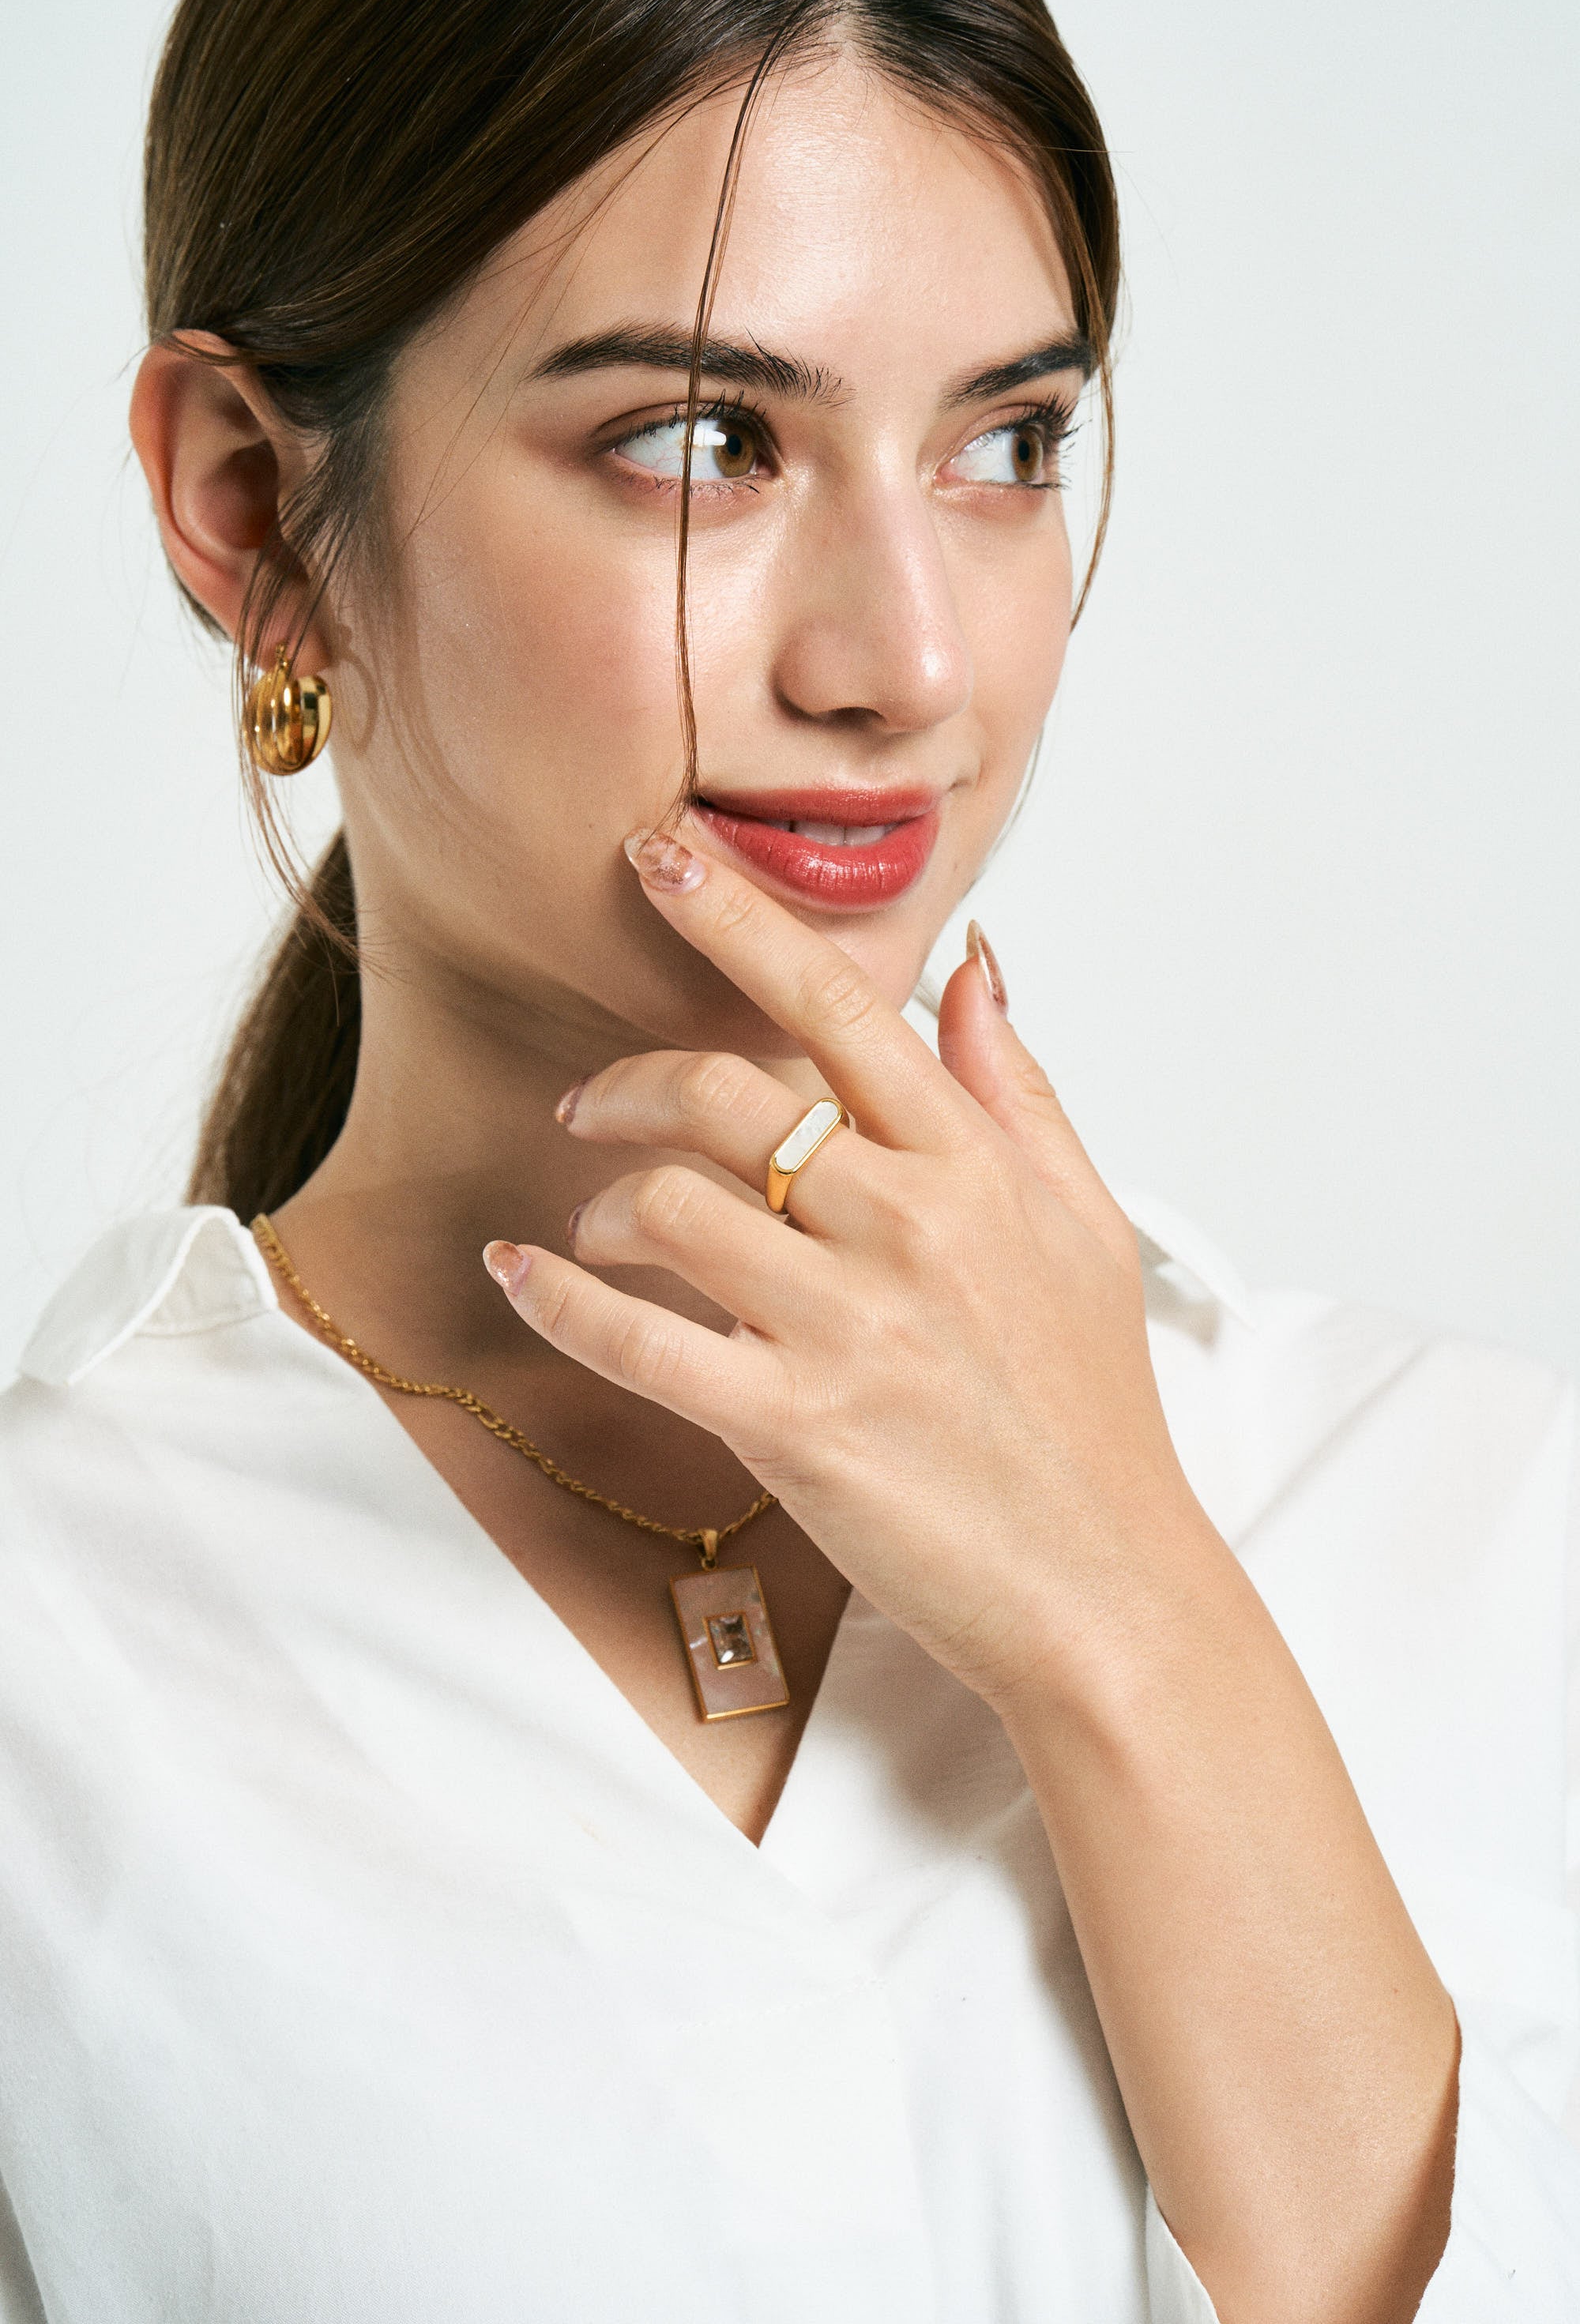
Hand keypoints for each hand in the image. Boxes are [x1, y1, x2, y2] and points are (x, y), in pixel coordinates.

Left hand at [485, 829, 1213, 1712]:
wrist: (1105, 1588)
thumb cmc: (1093, 1413)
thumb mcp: (1087, 1228)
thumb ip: (1018, 1087)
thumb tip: (974, 964)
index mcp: (973, 1166)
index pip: (836, 1003)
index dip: (734, 916)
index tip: (658, 854)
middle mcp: (908, 1224)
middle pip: (721, 1093)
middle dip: (626, 1081)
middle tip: (585, 1101)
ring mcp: (850, 1326)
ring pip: (667, 1206)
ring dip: (597, 1205)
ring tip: (588, 1231)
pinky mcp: (797, 1426)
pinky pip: (638, 1339)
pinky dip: (559, 1303)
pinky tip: (523, 1279)